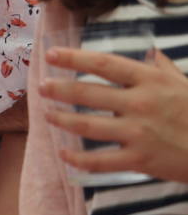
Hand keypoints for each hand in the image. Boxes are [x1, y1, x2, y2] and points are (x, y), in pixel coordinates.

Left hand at [42, 46, 187, 182]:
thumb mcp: (186, 84)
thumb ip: (164, 70)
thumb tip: (151, 55)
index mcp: (150, 81)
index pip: (104, 65)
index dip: (74, 58)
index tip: (52, 54)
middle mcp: (140, 104)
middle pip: (88, 93)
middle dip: (60, 89)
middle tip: (41, 86)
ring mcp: (138, 133)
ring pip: (87, 126)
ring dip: (62, 120)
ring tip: (46, 115)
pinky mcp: (139, 159)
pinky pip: (100, 160)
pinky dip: (78, 159)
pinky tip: (64, 153)